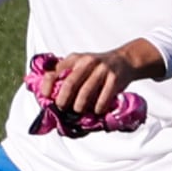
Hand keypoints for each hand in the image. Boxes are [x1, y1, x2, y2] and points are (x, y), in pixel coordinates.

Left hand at [46, 41, 164, 117]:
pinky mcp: (115, 78)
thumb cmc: (96, 67)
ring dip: (80, 105)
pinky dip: (98, 107)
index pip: (56, 70)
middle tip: (61, 108)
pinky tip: (96, 111)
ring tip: (78, 111)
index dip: (47, 85)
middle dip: (63, 99)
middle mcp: (87, 61)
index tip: (46, 97)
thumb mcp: (80, 64)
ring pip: (86, 91)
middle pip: (70, 82)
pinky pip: (104, 96)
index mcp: (75, 59)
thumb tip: (47, 96)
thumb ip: (66, 74)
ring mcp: (102, 69)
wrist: (125, 60)